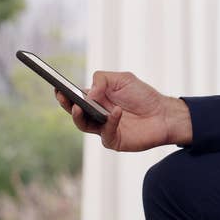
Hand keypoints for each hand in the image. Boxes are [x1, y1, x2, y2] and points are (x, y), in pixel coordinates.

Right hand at [55, 71, 192, 150]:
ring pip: (83, 125)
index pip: (75, 96)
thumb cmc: (143, 96)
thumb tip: (87, 94)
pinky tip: (116, 111)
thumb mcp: (122, 79)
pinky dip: (110, 121)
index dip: (64, 93)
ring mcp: (103, 128)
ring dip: (79, 115)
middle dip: (66, 104)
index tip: (56, 86)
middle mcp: (96, 114)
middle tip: (62, 96)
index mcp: (96, 98)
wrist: (163, 113)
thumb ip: (102, 80)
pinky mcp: (113, 140)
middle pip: (74, 111)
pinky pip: (106, 131)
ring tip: (78, 106)